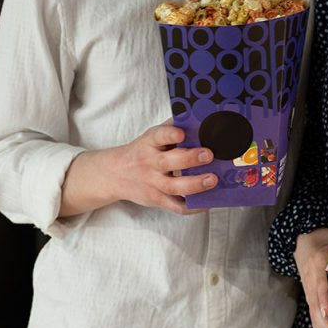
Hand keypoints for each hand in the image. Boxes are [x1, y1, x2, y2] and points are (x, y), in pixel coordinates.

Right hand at [61, 122, 216, 216]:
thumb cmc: (143, 151)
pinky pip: (175, 206)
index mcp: (149, 142)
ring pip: (173, 186)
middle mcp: (149, 162)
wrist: (115, 174)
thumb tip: (200, 120)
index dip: (170, 134)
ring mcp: (152, 183)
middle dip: (190, 158)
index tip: (182, 134)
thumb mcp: (151, 137)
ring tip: (212, 179)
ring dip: (194, 184)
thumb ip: (172, 129)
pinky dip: (191, 207)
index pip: (158, 136)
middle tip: (209, 155)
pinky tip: (207, 204)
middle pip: (167, 162)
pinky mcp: (156, 199)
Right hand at [294, 228, 327, 327]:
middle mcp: (311, 282)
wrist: (303, 239)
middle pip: (316, 310)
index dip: (323, 299)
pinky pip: (317, 322)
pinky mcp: (312, 302)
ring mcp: (309, 294)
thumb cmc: (327, 238)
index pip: (319, 285)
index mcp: (318, 264)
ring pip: (315, 321)